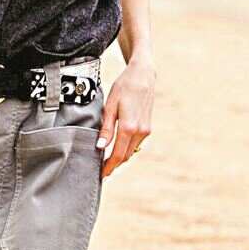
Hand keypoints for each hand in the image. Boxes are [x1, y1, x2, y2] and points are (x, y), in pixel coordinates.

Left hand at [97, 60, 155, 178]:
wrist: (143, 75)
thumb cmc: (124, 87)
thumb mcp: (110, 106)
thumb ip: (106, 128)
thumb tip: (100, 146)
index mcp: (128, 127)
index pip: (117, 155)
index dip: (109, 167)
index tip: (101, 175)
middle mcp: (140, 131)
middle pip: (125, 156)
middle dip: (114, 164)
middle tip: (101, 170)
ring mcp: (146, 130)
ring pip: (131, 150)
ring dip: (121, 157)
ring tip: (107, 160)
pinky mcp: (148, 127)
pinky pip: (136, 143)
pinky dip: (126, 148)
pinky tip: (117, 146)